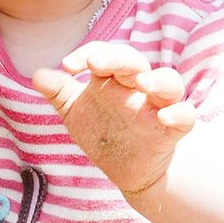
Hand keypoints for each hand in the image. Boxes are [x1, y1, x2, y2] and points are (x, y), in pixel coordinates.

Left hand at [31, 41, 196, 198]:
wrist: (128, 170)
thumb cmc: (103, 132)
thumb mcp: (76, 112)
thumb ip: (59, 93)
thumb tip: (37, 74)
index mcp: (112, 79)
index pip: (104, 54)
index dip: (88, 52)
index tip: (68, 67)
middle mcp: (136, 88)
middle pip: (134, 62)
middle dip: (117, 57)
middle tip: (96, 61)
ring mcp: (157, 107)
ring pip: (169, 82)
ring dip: (158, 80)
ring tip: (142, 83)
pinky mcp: (172, 131)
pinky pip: (186, 116)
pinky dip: (180, 114)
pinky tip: (165, 117)